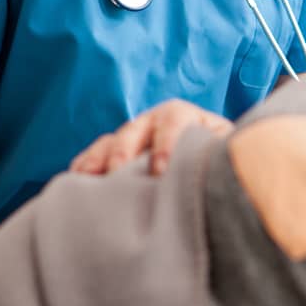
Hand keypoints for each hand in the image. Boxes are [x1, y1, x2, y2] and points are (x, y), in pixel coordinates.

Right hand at [69, 99, 232, 176]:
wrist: (213, 186)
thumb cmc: (224, 171)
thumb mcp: (228, 159)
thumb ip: (223, 158)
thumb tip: (219, 168)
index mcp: (189, 119)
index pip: (174, 119)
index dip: (166, 142)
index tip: (160, 170)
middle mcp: (156, 125)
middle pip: (134, 129)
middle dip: (124, 151)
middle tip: (118, 175)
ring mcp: (133, 141)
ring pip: (110, 143)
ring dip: (97, 160)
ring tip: (86, 179)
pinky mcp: (115, 161)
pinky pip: (93, 159)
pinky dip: (84, 170)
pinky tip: (76, 185)